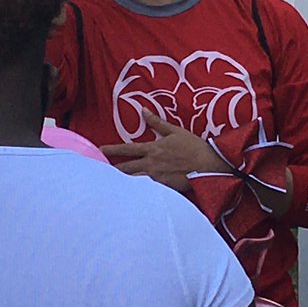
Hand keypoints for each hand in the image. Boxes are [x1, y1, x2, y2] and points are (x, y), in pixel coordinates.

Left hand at [101, 110, 227, 191]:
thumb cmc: (193, 146)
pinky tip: (131, 196)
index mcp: (153, 149)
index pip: (127, 149)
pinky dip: (139, 192)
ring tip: (110, 185)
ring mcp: (156, 178)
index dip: (112, 149)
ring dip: (122, 182)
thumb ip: (157, 123)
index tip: (100, 150)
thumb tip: (143, 110)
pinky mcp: (163, 188)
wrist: (208, 165)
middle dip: (112, 170)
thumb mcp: (175, 131)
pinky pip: (147, 190)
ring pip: (134, 181)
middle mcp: (151, 164)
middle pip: (126, 168)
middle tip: (98, 172)